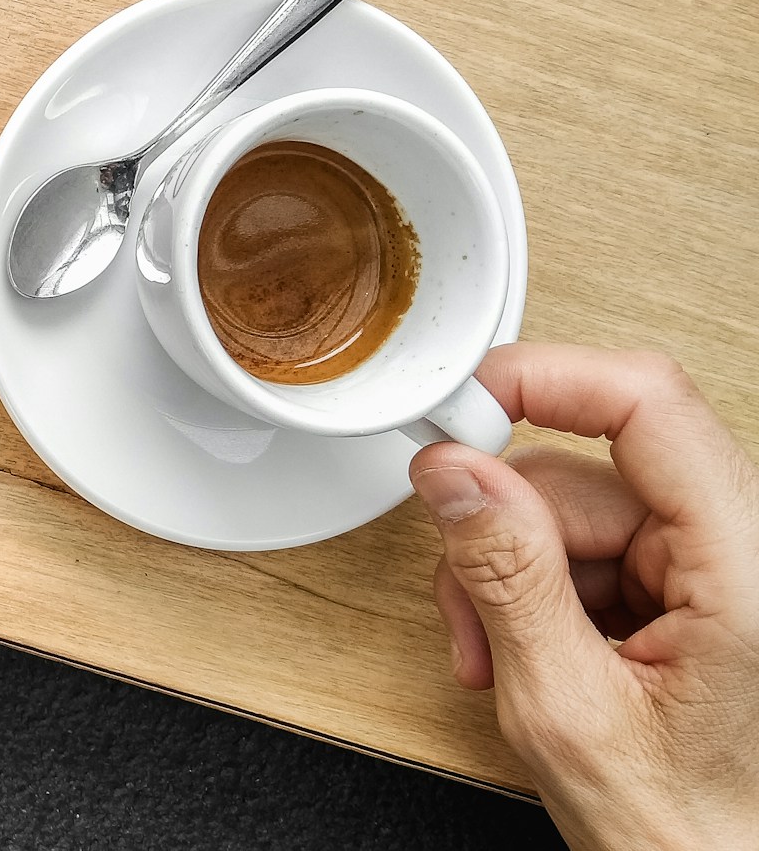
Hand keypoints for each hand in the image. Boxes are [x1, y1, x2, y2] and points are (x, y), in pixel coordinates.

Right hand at [411, 343, 758, 849]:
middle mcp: (743, 554)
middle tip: (470, 613)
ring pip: (569, 512)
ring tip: (501, 663)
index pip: (649, 406)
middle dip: (503, 534)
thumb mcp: (565, 708)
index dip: (545, 380)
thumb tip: (456, 475)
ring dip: (509, 580)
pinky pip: (582, 551)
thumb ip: (507, 579)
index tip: (459, 405)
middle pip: (586, 471)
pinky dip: (535, 598)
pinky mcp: (688, 589)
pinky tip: (529, 660)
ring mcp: (717, 570)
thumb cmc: (687, 834)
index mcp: (747, 571)